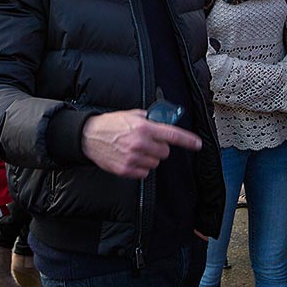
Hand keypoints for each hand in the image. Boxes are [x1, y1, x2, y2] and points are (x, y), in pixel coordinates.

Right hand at [82, 109, 201, 178]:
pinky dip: (141, 167)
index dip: (188, 140)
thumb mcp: (133, 115)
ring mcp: (133, 158)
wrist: (89, 136)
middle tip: (147, 142)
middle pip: (165, 152)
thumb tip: (166, 122)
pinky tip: (131, 158)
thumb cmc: (111, 124)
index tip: (197, 144)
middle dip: (160, 147)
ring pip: (156, 163)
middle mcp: (140, 143)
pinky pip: (145, 172)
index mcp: (144, 128)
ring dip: (150, 157)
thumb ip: (151, 119)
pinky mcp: (126, 170)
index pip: (172, 135)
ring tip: (135, 149)